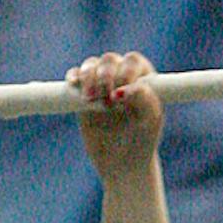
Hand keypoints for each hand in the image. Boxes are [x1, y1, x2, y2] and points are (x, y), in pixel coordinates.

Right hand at [70, 49, 163, 175]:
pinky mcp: (84, 92)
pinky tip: (73, 84)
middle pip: (109, 60)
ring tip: (90, 99)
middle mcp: (122, 75)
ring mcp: (102, 82)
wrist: (122, 162)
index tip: (121, 98)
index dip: (124, 74)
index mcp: (144, 77)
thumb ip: (144, 99)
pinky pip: (76, 75)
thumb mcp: (149, 121)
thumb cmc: (142, 140)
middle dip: (105, 78)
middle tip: (108, 104)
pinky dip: (74, 77)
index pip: (132, 61)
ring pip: (91, 64)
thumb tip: (125, 88)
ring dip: (89, 77)